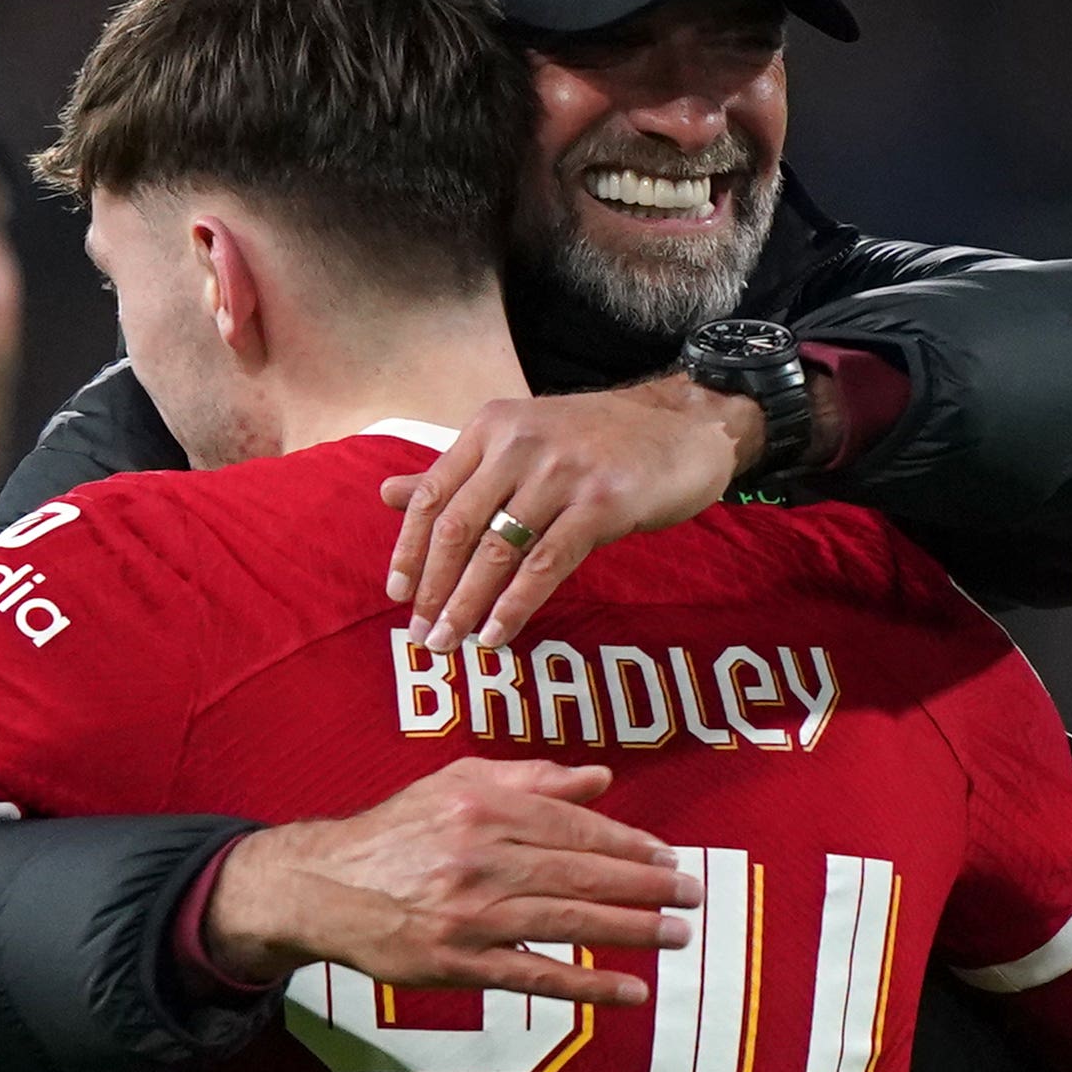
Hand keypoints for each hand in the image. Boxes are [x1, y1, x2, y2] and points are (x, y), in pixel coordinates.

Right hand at [204, 757, 701, 1004]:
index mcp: (482, 806)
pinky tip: (630, 989)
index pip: (573, 825)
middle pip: (579, 872)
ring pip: (567, 920)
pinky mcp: (458, 962)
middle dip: (644, 886)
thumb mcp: (456, 783)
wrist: (323, 886)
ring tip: (676, 934)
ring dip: (630, 930)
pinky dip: (587, 984)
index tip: (666, 856)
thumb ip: (531, 780)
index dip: (626, 843)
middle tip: (689, 895)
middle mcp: (479, 857)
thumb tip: (600, 778)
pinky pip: (535, 974)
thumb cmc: (396, 832)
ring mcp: (469, 914)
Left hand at [382, 377, 762, 653]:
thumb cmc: (598, 442)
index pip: (433, 494)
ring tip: (451, 644)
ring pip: (497, 550)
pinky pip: (546, 564)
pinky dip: (515, 605)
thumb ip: (458, 473)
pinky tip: (498, 634)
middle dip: (434, 588)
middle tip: (422, 635)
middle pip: (457, 526)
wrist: (685, 427)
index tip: (398, 594)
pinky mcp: (601, 503)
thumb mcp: (522, 444)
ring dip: (466, 605)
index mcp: (492, 428)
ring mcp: (561, 473)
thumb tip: (386, 494)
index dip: (410, 549)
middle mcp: (520, 444)